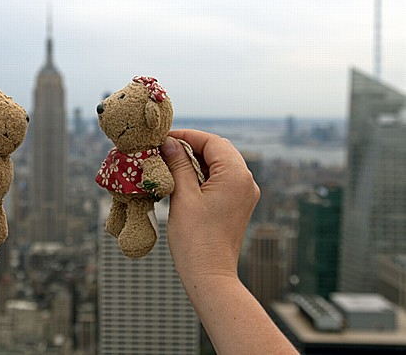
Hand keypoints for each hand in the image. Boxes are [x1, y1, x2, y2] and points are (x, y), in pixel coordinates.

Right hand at [161, 130, 296, 354]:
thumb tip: (169, 143)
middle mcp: (246, 181)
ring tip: (170, 164)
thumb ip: (178, 165)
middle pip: (219, 150)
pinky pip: (222, 180)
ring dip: (196, 161)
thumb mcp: (182, 196)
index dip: (186, 136)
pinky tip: (183, 180)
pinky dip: (203, 175)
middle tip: (164, 149)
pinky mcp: (238, 205)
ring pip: (220, 164)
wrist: (209, 274)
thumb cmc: (195, 238)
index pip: (212, 141)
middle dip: (191, 146)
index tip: (164, 138)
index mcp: (236, 175)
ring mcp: (245, 194)